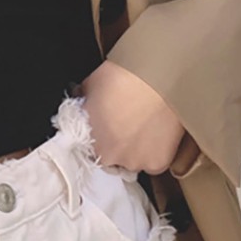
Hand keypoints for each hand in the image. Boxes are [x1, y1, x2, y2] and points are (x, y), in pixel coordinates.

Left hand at [77, 61, 185, 175]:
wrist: (158, 77)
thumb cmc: (124, 76)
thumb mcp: (91, 84)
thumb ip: (83, 98)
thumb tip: (82, 97)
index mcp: (86, 138)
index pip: (88, 148)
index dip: (98, 137)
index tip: (106, 128)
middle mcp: (107, 156)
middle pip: (110, 157)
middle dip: (116, 144)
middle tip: (127, 124)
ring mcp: (133, 162)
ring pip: (132, 161)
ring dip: (136, 149)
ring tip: (145, 127)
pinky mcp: (156, 164)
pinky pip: (154, 164)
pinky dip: (156, 152)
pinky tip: (158, 133)